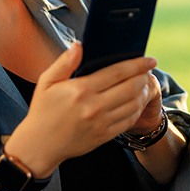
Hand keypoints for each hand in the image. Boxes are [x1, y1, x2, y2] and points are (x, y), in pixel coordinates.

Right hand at [3, 43, 157, 175]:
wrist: (40, 145)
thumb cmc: (43, 111)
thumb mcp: (46, 83)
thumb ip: (64, 62)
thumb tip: (79, 45)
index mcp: (80, 89)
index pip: (117, 72)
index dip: (137, 64)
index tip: (149, 59)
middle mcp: (94, 106)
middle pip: (131, 87)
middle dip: (144, 76)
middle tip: (149, 69)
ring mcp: (101, 123)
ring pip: (134, 104)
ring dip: (144, 92)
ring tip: (144, 84)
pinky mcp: (104, 136)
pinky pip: (129, 120)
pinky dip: (138, 109)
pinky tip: (137, 101)